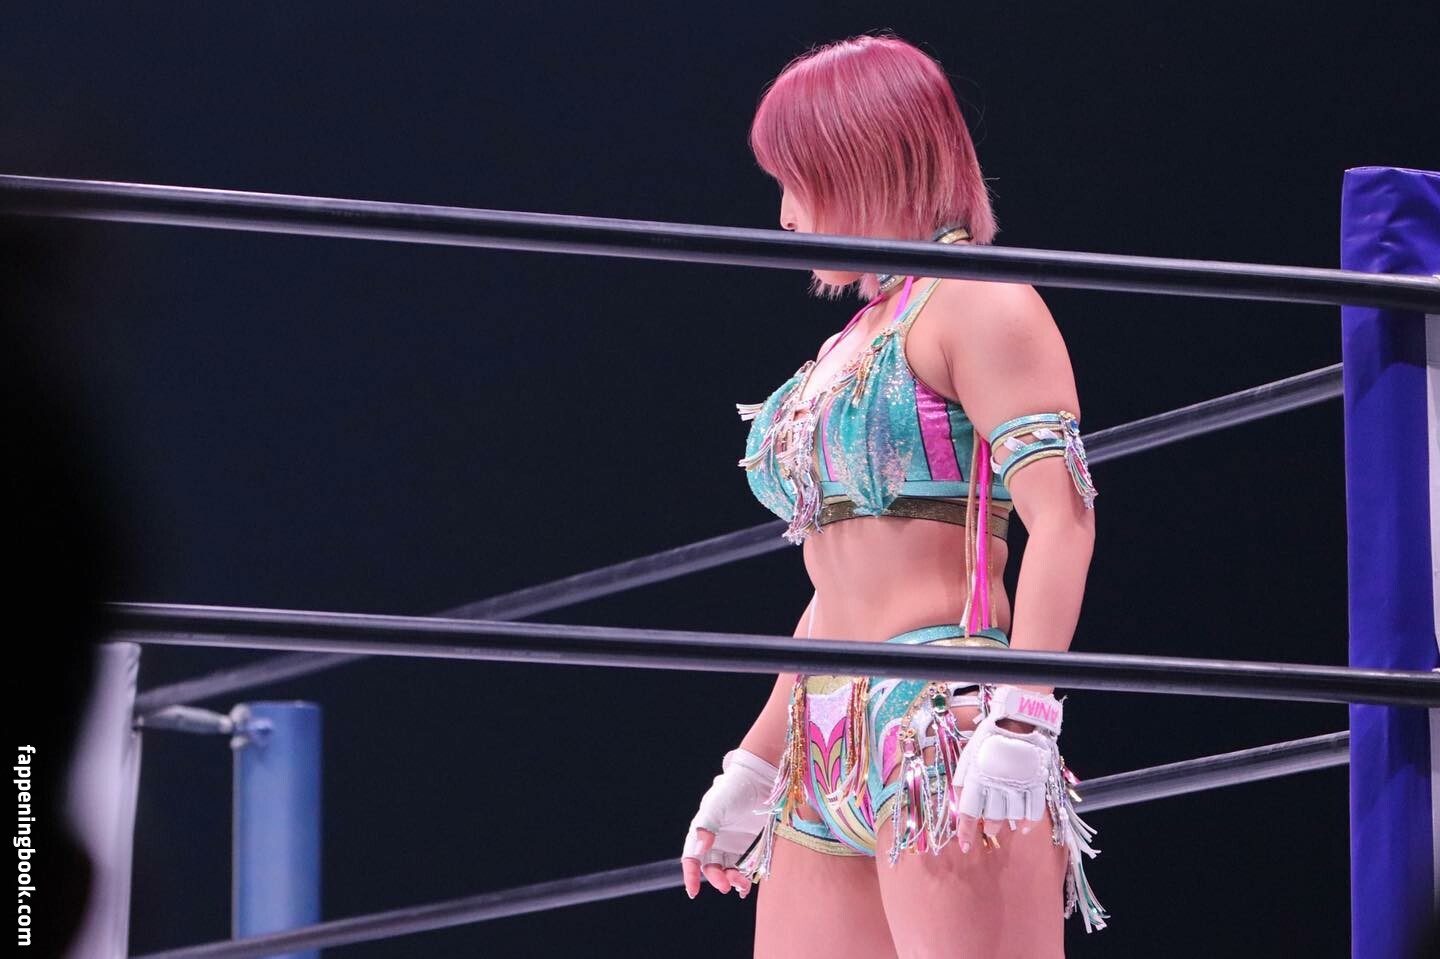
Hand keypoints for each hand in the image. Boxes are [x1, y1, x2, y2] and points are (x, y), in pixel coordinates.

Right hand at [680, 748, 776, 898]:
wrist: (761, 779)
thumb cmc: (734, 789)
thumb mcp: (716, 805)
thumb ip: (706, 827)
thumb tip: (698, 851)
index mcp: (703, 831)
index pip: (692, 858)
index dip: (690, 875)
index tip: (693, 892)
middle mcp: (716, 841)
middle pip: (711, 868)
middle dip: (717, 879)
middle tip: (726, 886)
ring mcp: (734, 845)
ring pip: (728, 872)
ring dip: (732, 880)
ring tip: (742, 883)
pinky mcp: (751, 847)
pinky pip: (745, 869)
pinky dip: (744, 880)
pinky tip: (746, 887)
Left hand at [951, 685, 1062, 851]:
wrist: (1019, 720)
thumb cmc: (990, 737)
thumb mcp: (969, 756)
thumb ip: (964, 780)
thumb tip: (959, 801)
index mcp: (978, 778)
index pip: (969, 812)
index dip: (966, 832)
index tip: (965, 846)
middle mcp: (998, 786)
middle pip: (992, 818)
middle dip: (988, 826)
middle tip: (987, 827)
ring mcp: (1019, 786)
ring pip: (1012, 817)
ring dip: (1005, 825)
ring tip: (1002, 825)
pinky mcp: (1036, 784)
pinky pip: (1034, 812)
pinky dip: (1028, 823)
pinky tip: (1023, 828)